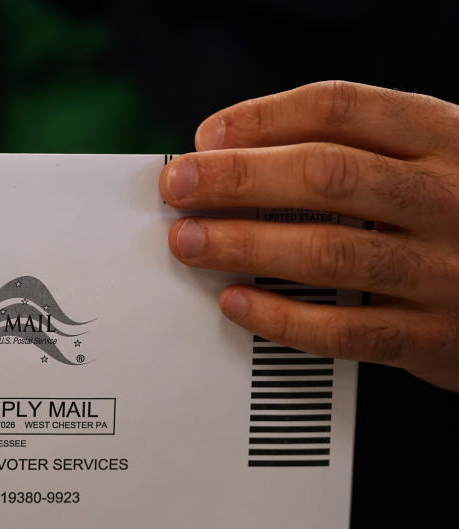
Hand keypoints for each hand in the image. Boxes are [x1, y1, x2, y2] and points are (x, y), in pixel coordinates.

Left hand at [159, 81, 458, 390]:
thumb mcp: (436, 163)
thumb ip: (359, 152)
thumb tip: (236, 157)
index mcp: (447, 140)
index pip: (342, 109)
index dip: (263, 118)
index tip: (206, 137)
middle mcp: (449, 198)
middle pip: (326, 174)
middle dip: (238, 178)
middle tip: (178, 186)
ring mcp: (444, 271)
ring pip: (329, 251)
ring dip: (245, 244)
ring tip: (187, 241)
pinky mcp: (433, 337)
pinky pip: (345, 331)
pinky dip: (281, 317)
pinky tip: (235, 302)